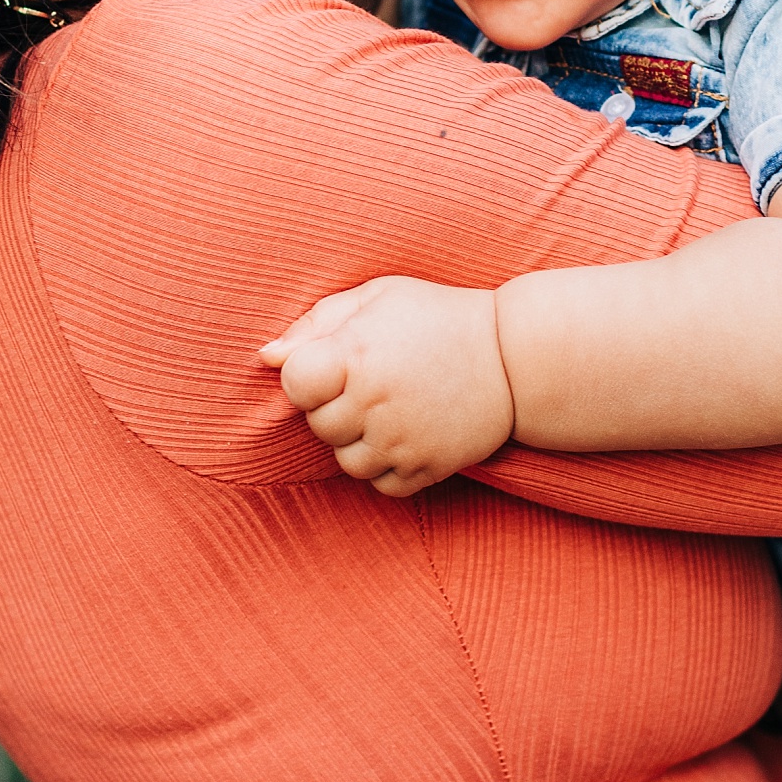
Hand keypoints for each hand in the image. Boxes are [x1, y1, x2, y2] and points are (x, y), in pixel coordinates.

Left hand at [259, 277, 514, 496]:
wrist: (514, 356)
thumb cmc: (436, 317)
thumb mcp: (377, 297)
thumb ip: (318, 323)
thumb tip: (267, 356)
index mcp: (357, 355)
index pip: (294, 383)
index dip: (306, 374)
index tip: (331, 362)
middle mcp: (375, 404)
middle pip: (318, 424)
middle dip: (335, 404)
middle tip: (371, 380)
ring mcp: (401, 442)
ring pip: (346, 461)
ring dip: (358, 438)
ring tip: (389, 406)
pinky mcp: (427, 470)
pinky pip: (381, 484)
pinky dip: (387, 464)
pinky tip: (407, 431)